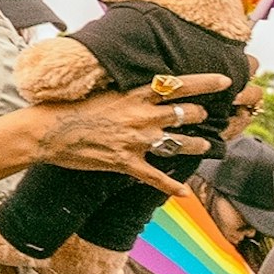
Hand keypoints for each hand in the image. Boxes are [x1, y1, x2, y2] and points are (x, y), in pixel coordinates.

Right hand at [35, 71, 228, 188]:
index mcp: (135, 95)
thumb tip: (138, 83)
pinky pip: (155, 176)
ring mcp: (136, 141)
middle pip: (187, 114)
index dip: (207, 82)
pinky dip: (171, 186)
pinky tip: (183, 192)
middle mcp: (142, 116)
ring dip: (197, 145)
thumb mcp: (101, 90)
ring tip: (206, 146)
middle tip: (205, 116)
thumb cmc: (67, 107)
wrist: (46, 131)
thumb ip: (124, 88)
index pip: (180, 85)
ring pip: (180, 143)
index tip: (226, 82)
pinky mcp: (125, 163)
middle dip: (201, 115)